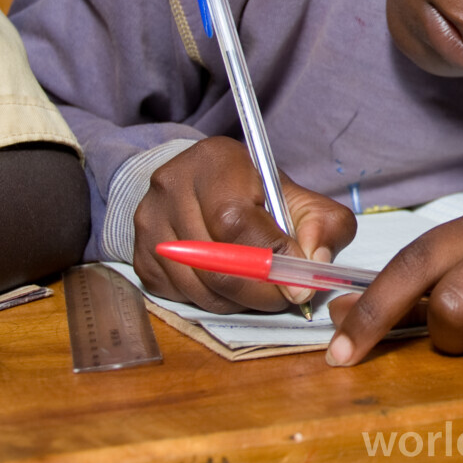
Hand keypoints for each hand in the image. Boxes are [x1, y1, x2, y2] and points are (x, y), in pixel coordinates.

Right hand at [132, 136, 355, 311]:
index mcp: (216, 161)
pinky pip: (180, 297)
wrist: (204, 187)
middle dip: (258, 291)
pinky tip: (229, 284)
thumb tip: (315, 265)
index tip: (296, 279)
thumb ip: (323, 227)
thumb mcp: (302, 200)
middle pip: (214, 262)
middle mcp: (172, 186)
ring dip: (237, 301)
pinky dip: (212, 301)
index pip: (236, 221)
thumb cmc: (258, 194)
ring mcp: (149, 222)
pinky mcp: (140, 255)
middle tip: (283, 296)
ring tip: (259, 288)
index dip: (269, 257)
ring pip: (197, 288)